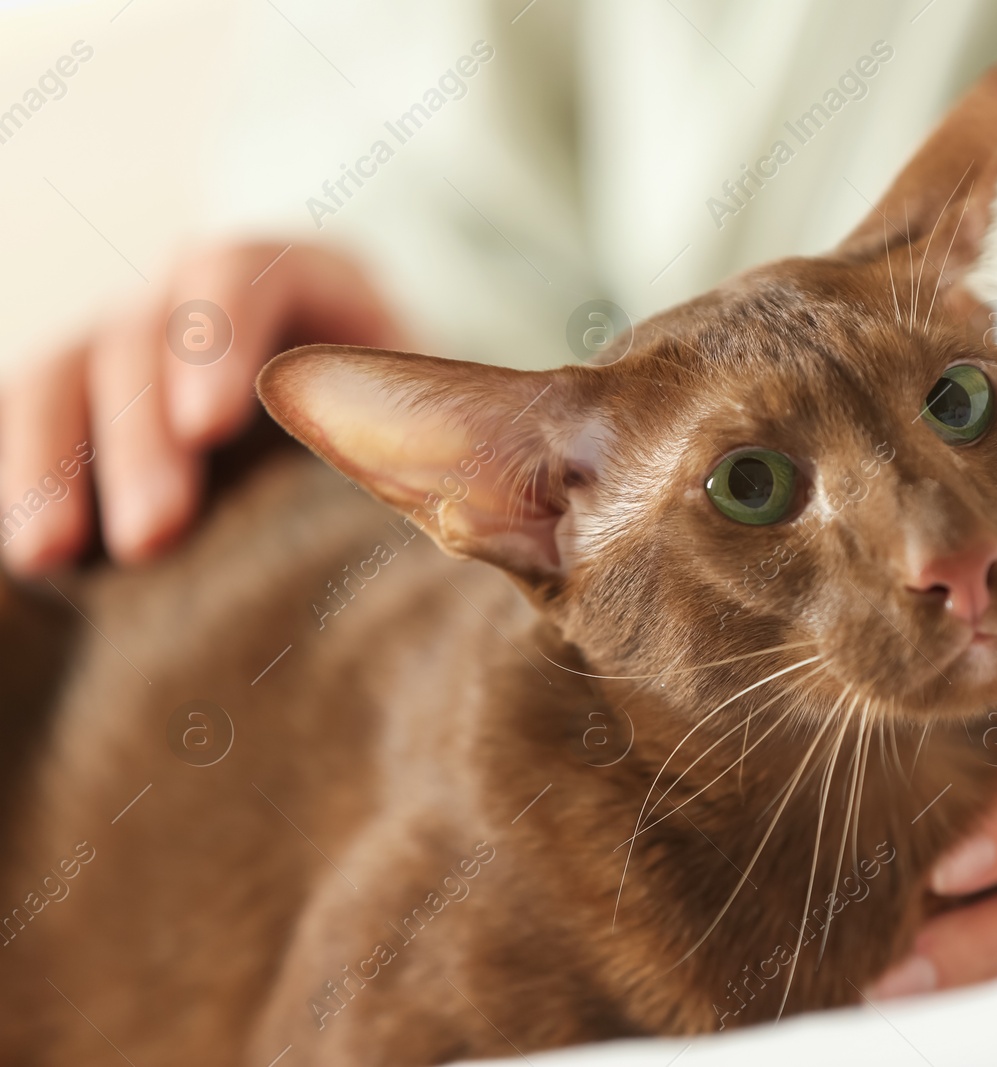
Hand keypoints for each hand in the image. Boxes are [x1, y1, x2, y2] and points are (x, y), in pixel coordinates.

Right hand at [0, 242, 400, 571]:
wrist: (390, 454)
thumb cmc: (423, 441)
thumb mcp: (436, 425)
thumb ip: (426, 442)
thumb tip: (460, 508)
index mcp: (307, 281)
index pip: (247, 273)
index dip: (217, 336)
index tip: (211, 426)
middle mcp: (205, 301)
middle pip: (147, 333)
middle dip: (139, 435)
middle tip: (153, 533)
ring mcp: (137, 351)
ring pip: (68, 376)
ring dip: (53, 461)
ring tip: (48, 552)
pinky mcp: (90, 410)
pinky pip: (34, 424)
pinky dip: (19, 475)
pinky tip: (23, 549)